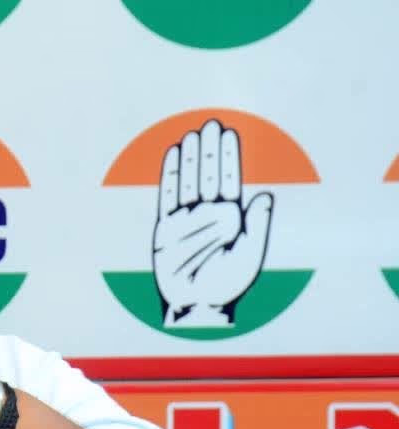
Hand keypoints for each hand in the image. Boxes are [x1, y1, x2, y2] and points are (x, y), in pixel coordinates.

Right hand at [153, 119, 272, 326]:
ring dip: (190, 157)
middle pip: (207, 174)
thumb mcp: (250, 255)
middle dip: (209, 150)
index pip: (228, 180)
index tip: (228, 134)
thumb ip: (257, 225)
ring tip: (192, 135)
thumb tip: (264, 196)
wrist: (197, 304)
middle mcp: (207, 213)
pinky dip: (169, 176)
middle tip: (210, 124)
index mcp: (230, 217)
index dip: (228, 157)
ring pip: (188, 180)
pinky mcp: (165, 227)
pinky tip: (172, 155)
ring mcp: (185, 219)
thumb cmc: (226, 284)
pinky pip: (167, 196)